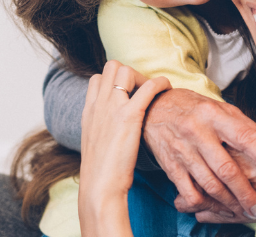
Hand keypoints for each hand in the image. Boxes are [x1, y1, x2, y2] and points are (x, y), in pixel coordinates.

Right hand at [78, 61, 170, 236]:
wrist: (99, 187)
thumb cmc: (101, 173)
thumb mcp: (95, 145)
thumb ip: (102, 130)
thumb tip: (113, 129)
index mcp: (89, 111)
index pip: (96, 79)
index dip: (113, 81)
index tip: (127, 92)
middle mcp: (98, 104)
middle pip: (110, 67)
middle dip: (128, 72)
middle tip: (141, 88)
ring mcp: (112, 107)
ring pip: (125, 70)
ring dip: (141, 75)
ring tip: (153, 89)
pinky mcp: (129, 115)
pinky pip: (148, 86)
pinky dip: (159, 83)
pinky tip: (167, 88)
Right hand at [142, 88, 255, 221]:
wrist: (154, 109)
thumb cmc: (194, 108)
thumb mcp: (219, 107)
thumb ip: (244, 125)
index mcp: (214, 115)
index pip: (244, 136)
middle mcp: (198, 132)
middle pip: (226, 168)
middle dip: (246, 192)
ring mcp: (183, 151)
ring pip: (209, 185)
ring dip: (229, 203)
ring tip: (244, 212)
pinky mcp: (171, 167)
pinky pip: (189, 193)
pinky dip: (205, 204)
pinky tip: (217, 208)